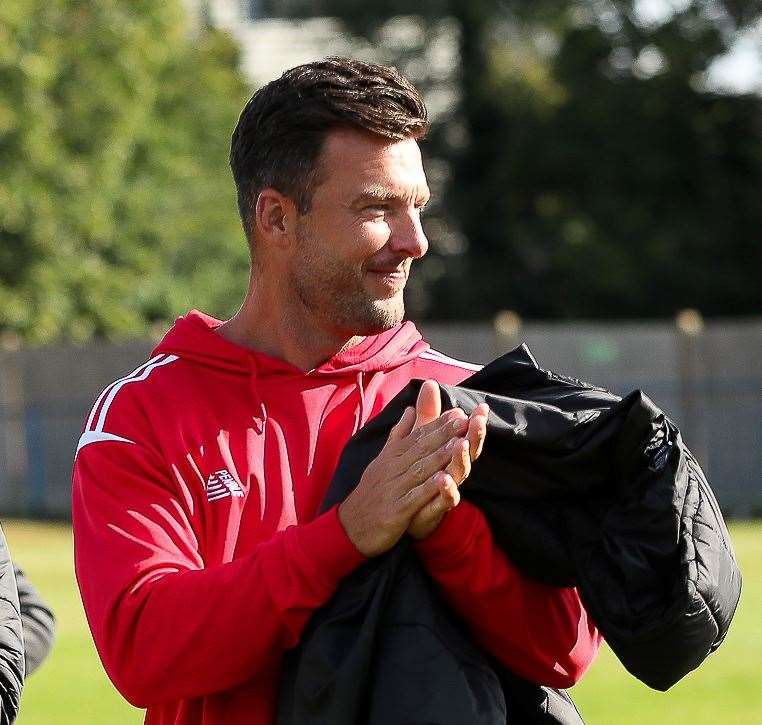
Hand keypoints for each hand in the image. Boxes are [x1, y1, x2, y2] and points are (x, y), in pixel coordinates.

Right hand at [338, 400, 469, 556]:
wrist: (351, 527)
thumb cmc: (371, 491)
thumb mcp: (383, 459)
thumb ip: (399, 434)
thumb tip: (409, 409)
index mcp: (392, 455)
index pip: (418, 436)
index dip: (438, 424)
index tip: (458, 412)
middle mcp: (393, 468)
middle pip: (421, 448)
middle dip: (444, 434)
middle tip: (464, 420)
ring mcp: (394, 489)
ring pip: (421, 469)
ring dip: (440, 455)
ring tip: (460, 443)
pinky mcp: (396, 511)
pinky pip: (415, 497)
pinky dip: (429, 487)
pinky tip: (444, 479)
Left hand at [407, 381, 488, 540]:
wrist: (405, 511)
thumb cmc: (420, 473)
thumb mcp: (422, 439)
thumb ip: (427, 413)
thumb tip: (430, 383)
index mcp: (450, 454)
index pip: (466, 434)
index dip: (475, 422)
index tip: (482, 407)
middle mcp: (453, 470)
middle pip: (468, 451)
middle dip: (474, 436)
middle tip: (478, 420)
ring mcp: (447, 489)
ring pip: (459, 473)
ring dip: (461, 459)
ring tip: (460, 444)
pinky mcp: (436, 507)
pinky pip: (444, 499)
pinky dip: (445, 489)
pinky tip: (442, 478)